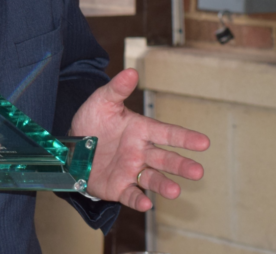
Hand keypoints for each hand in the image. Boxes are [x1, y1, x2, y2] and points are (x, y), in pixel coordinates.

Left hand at [70, 69, 209, 211]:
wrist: (71, 147)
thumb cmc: (92, 123)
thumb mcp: (101, 102)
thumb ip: (117, 89)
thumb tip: (131, 71)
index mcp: (141, 130)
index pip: (167, 133)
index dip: (185, 138)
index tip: (204, 142)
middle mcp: (141, 152)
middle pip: (165, 159)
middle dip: (182, 165)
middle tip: (198, 172)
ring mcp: (131, 171)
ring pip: (153, 179)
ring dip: (164, 185)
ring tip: (176, 191)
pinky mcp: (119, 187)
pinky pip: (131, 195)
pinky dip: (138, 201)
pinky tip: (146, 205)